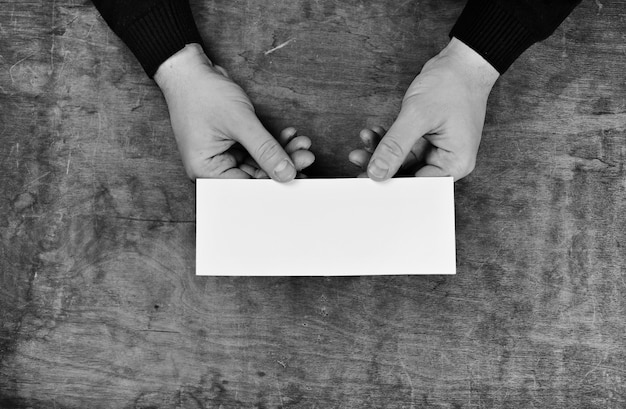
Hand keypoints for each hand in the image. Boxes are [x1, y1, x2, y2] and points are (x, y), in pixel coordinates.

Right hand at [154, 43, 308, 181]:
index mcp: (206, 171)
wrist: (189, 69)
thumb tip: (286, 172)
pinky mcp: (231, 143)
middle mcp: (213, 167)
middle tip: (306, 156)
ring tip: (302, 143)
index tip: (299, 176)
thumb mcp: (239, 122)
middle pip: (256, 175)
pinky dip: (273, 142)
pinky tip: (289, 135)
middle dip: (283, 163)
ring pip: (259, 161)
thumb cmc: (202, 93)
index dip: (275, 182)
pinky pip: (256, 149)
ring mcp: (223, 154)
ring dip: (282, 152)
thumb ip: (265, 149)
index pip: (246, 186)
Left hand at [351, 37, 499, 180]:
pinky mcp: (427, 138)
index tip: (366, 179)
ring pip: (401, 159)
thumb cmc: (453, 84)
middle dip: (382, 165)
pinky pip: (403, 145)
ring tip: (364, 138)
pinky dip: (387, 139)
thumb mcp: (418, 115)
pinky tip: (373, 131)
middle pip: (408, 174)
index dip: (391, 184)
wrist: (462, 61)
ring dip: (380, 150)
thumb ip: (395, 146)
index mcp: (455, 163)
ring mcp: (437, 149)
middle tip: (358, 158)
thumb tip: (377, 172)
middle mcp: (447, 160)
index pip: (419, 185)